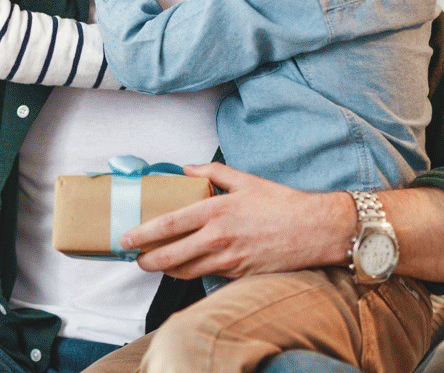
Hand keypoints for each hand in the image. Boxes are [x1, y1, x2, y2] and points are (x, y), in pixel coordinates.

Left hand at [119, 162, 353, 279]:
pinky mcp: (240, 274)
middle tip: (136, 259)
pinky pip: (207, 275)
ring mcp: (229, 259)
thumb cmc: (282, 203)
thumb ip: (211, 172)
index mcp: (216, 211)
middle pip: (171, 256)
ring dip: (167, 270)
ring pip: (186, 271)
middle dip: (148, 260)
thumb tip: (186, 168)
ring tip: (156, 263)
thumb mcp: (245, 179)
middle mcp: (219, 238)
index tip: (127, 238)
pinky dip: (191, 272)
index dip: (143, 234)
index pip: (169, 224)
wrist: (316, 230)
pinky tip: (185, 267)